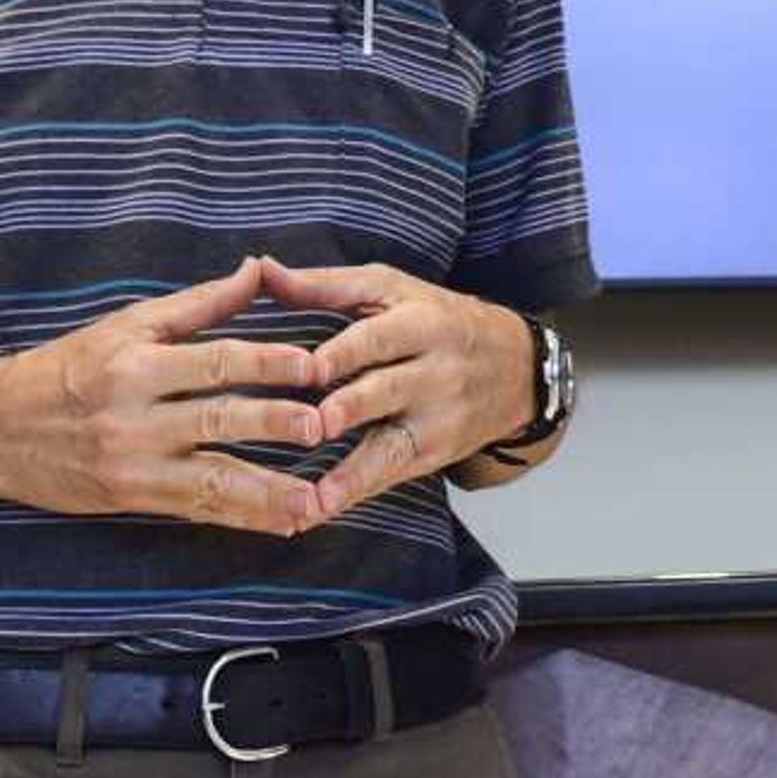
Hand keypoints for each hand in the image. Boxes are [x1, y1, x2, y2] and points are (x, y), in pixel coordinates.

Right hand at [0, 256, 333, 537]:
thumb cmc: (67, 367)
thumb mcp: (127, 324)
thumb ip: (199, 303)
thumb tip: (259, 268)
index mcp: (136, 364)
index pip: (211, 362)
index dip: (264, 362)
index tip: (311, 364)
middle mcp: (134, 417)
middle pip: (216, 420)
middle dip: (273, 424)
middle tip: (323, 426)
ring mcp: (131, 465)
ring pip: (211, 478)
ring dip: (268, 492)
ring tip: (317, 500)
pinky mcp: (129, 500)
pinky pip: (195, 509)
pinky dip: (241, 517)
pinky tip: (281, 522)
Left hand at [259, 257, 534, 520]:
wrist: (516, 366)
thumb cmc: (435, 317)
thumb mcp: (390, 290)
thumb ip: (322, 285)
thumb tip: (260, 267)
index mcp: (419, 320)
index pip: (380, 335)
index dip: (346, 352)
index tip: (310, 368)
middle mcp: (434, 369)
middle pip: (388, 389)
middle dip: (352, 408)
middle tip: (314, 425)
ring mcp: (437, 415)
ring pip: (393, 443)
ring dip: (354, 471)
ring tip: (318, 496)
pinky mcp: (433, 452)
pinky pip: (392, 474)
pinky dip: (357, 493)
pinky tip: (323, 510)